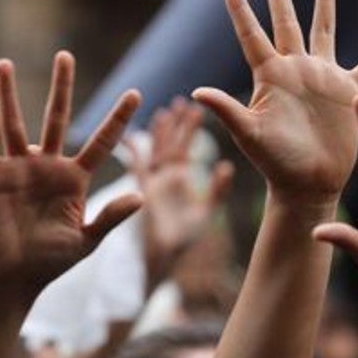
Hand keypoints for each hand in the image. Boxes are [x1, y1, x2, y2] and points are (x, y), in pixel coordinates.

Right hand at [0, 54, 142, 297]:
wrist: (13, 280)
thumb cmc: (51, 264)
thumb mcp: (86, 242)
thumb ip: (111, 217)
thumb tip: (142, 197)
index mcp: (75, 178)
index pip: (103, 142)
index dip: (119, 119)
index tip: (137, 93)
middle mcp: (48, 166)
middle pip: (57, 118)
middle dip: (61, 87)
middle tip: (64, 55)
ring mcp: (19, 169)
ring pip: (14, 124)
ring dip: (7, 95)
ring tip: (1, 64)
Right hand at [123, 99, 234, 283]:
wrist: (163, 256)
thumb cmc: (183, 239)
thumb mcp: (206, 212)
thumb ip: (217, 190)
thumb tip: (226, 165)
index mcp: (179, 178)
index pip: (184, 147)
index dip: (189, 128)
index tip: (194, 107)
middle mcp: (164, 176)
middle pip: (168, 143)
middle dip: (173, 124)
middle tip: (179, 101)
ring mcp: (151, 182)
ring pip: (153, 151)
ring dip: (157, 133)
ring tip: (162, 113)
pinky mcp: (142, 191)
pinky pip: (137, 167)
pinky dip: (134, 153)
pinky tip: (131, 137)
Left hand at [193, 0, 357, 206]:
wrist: (309, 184)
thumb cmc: (276, 163)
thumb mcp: (250, 135)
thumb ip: (228, 109)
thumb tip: (197, 91)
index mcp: (270, 76)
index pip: (252, 35)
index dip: (240, 10)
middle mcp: (295, 70)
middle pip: (286, 22)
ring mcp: (322, 78)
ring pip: (323, 31)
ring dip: (324, 5)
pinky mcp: (347, 91)